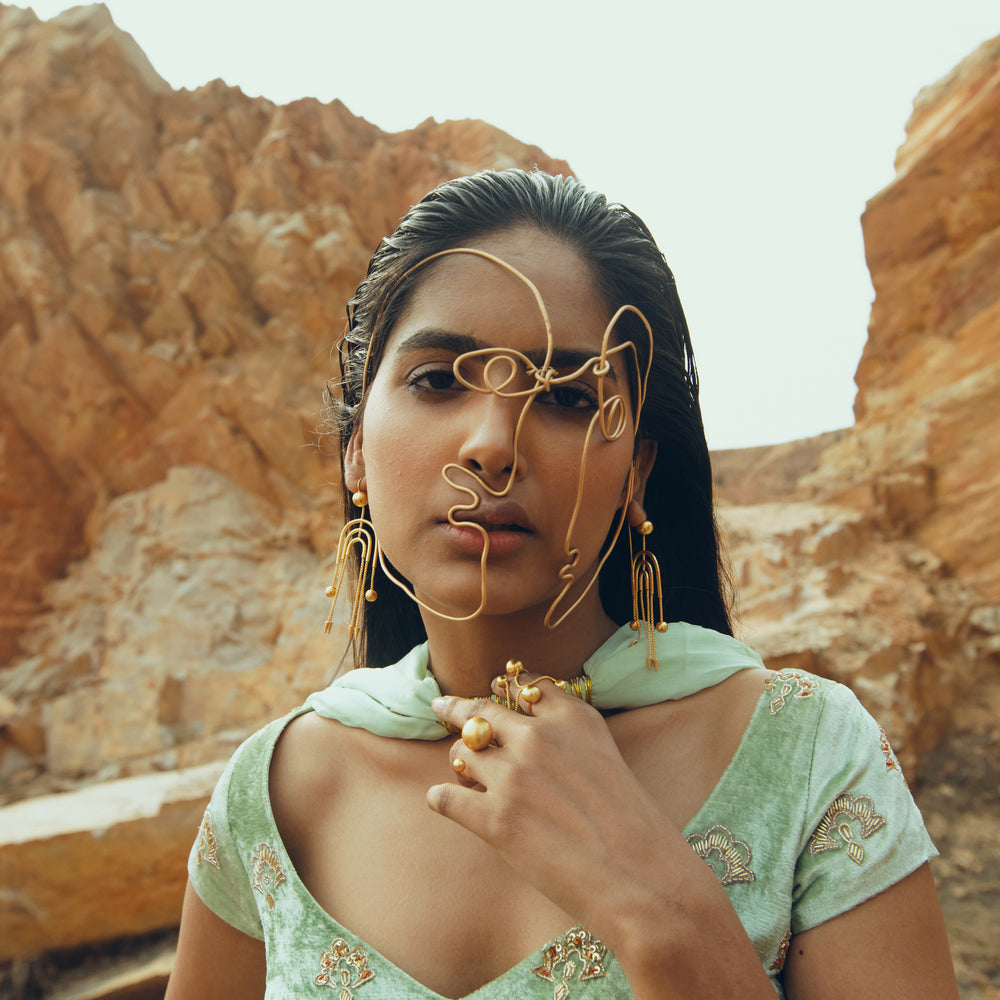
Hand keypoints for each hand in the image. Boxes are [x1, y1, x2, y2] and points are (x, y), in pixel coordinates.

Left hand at [426, 673, 679, 935]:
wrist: (643, 881)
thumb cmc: (632, 826)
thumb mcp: (606, 756)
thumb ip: (567, 736)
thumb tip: (521, 734)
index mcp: (572, 718)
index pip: (525, 686)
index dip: (505, 686)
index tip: (494, 685)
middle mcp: (537, 738)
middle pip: (480, 712)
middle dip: (458, 710)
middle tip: (442, 706)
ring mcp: (513, 776)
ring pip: (461, 755)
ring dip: (461, 766)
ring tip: (465, 776)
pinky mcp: (494, 818)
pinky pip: (444, 797)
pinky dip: (442, 799)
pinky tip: (442, 801)